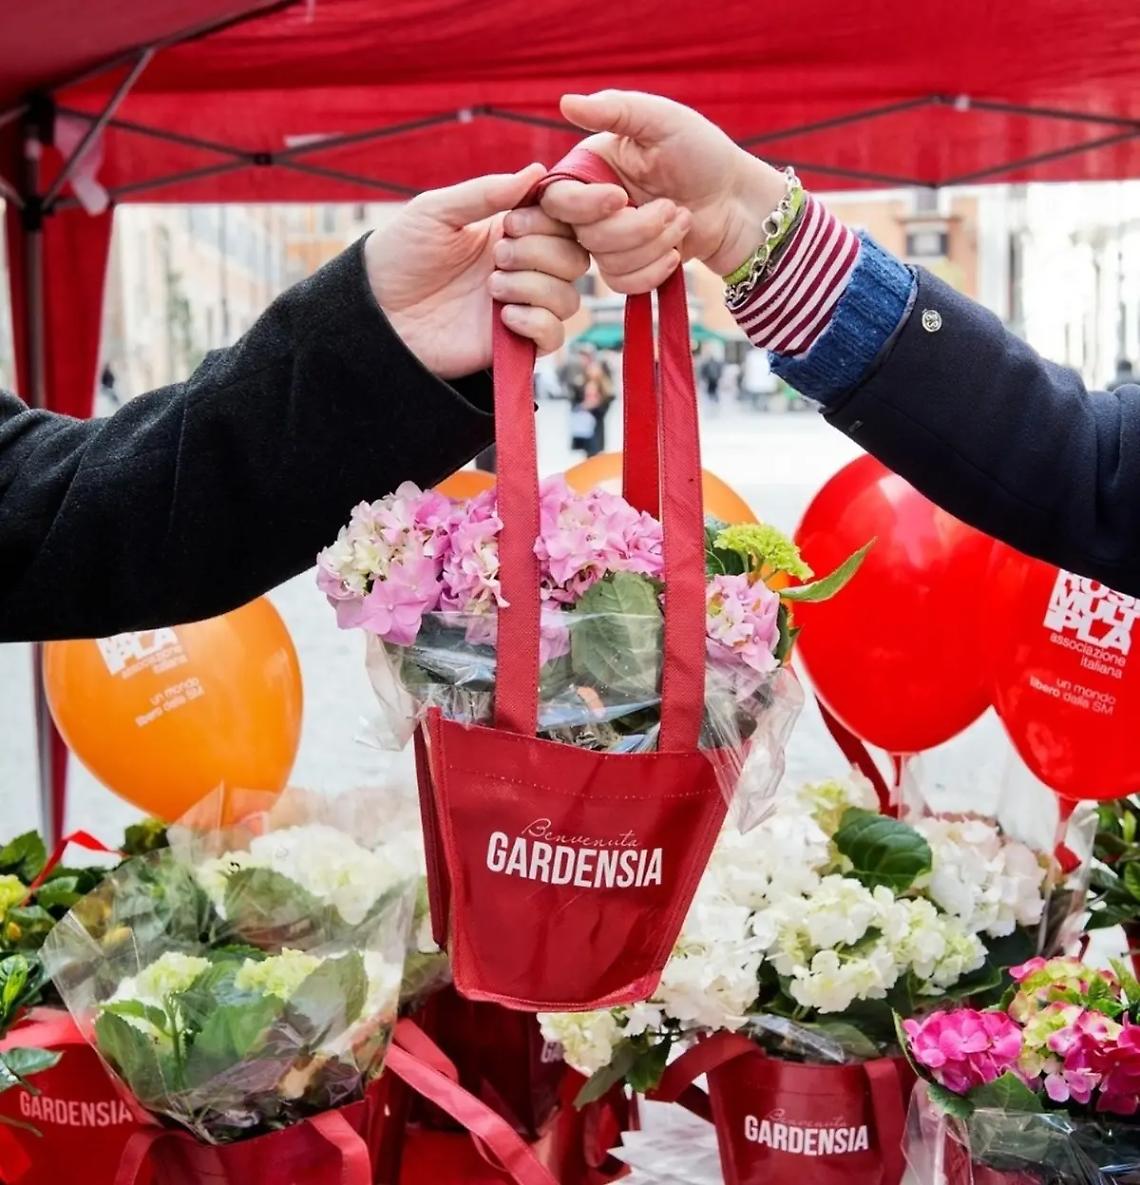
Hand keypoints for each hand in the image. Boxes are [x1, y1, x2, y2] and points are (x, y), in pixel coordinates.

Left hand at [365, 164, 589, 379]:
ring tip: (491, 288)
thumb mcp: (437, 211)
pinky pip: (554, 336)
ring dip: (535, 287)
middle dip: (540, 253)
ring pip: (569, 298)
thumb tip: (538, 171)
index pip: (562, 222)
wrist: (376, 313)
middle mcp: (523, 269)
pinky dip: (537, 322)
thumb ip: (486, 192)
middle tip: (497, 255)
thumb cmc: (400, 255)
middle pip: (574, 259)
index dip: (552, 220)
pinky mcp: (514, 345)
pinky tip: (503, 317)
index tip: (513, 221)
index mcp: (510, 232)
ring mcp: (521, 306)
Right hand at [538, 91, 786, 290]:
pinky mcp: (627, 268)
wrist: (735, 201)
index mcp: (591, 168)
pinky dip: (654, 271)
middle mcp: (592, 206)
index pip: (558, 198)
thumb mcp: (661, 120)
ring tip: (681, 219)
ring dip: (655, 245)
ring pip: (607, 262)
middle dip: (637, 227)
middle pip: (587, 236)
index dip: (586, 205)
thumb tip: (566, 102)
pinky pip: (621, 284)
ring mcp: (608, 241)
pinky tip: (676, 253)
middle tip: (673, 206)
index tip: (620, 197)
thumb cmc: (702, 152)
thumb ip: (615, 109)